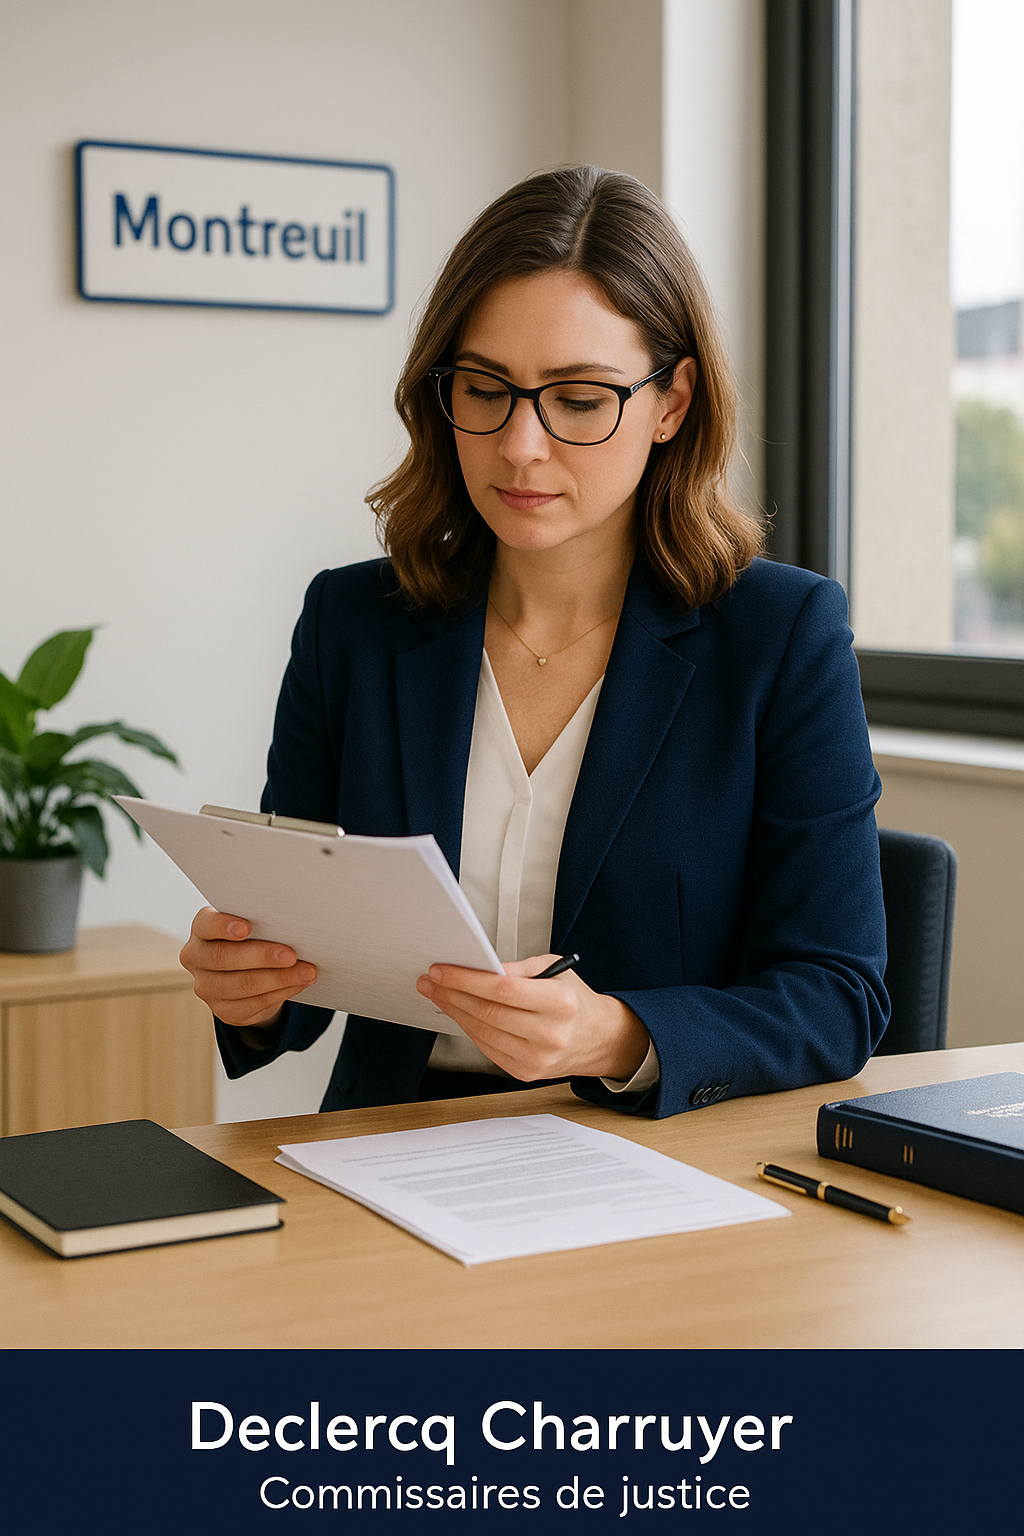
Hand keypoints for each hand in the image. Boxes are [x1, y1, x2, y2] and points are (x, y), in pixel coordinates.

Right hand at [179, 906, 317, 1028]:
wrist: (247, 971)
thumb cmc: (253, 938)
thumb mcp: (254, 926)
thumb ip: (262, 922)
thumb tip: (292, 925)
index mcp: (202, 929)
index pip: (205, 925)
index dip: (223, 926)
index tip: (247, 927)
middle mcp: (196, 958)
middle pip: (224, 957)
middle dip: (261, 956)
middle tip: (291, 955)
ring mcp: (207, 988)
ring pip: (242, 984)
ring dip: (279, 978)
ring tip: (306, 972)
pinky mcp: (224, 1011)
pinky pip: (254, 1004)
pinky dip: (281, 993)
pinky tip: (298, 984)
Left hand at [416, 954, 649, 1081]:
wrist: (598, 1039)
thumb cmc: (574, 1000)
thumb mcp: (556, 970)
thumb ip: (519, 968)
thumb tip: (480, 967)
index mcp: (560, 1002)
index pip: (503, 990)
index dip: (467, 980)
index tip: (441, 970)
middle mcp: (550, 1034)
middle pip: (488, 1012)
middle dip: (452, 994)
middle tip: (430, 980)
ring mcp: (537, 1058)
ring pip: (483, 1032)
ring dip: (454, 1012)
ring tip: (437, 994)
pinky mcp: (526, 1072)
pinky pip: (488, 1048)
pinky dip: (469, 1029)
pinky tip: (458, 1013)